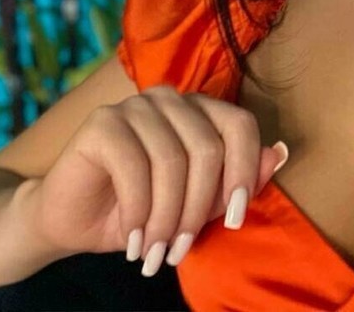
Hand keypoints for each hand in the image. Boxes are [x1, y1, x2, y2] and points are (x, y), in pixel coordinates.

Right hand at [30, 85, 287, 272]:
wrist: (73, 221)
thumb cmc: (141, 213)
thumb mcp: (197, 206)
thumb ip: (236, 182)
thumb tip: (280, 153)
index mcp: (199, 111)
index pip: (240, 125)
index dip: (244, 172)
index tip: (235, 221)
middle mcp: (170, 99)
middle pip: (208, 147)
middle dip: (197, 209)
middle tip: (181, 251)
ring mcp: (135, 105)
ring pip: (172, 161)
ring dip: (166, 218)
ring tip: (157, 253)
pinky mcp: (102, 122)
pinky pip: (134, 166)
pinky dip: (138, 212)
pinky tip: (134, 239)